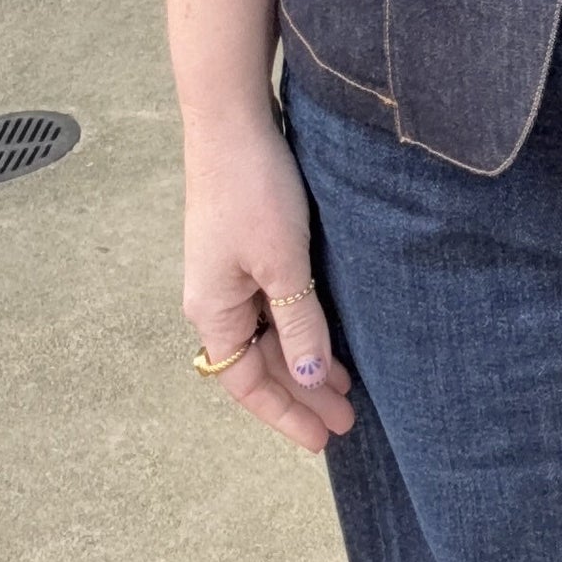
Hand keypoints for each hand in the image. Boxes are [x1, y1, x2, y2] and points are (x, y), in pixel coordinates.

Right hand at [182, 110, 355, 452]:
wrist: (233, 122)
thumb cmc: (253, 189)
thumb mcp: (284, 263)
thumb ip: (298, 322)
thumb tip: (307, 374)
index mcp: (214, 311)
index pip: (247, 384)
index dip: (285, 414)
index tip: (323, 439)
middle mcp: (216, 299)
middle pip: (260, 363)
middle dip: (302, 393)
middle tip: (348, 420)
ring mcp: (230, 274)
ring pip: (270, 335)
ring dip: (306, 361)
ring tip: (347, 386)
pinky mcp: (248, 249)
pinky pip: (274, 306)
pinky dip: (303, 328)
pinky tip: (330, 336)